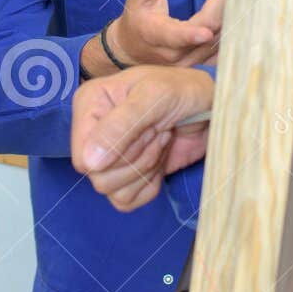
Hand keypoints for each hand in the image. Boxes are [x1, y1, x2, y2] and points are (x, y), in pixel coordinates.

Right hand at [72, 66, 213, 211]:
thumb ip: (120, 126)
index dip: (114, 153)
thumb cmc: (183, 90)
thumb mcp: (154, 97)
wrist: (209, 107)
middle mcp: (93, 132)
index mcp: (90, 104)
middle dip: (137, 157)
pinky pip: (126, 201)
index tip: (144, 128)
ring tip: (161, 139)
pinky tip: (161, 158)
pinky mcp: (128, 176)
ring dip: (146, 168)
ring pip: (112, 191)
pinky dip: (149, 184)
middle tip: (158, 131)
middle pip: (98, 176)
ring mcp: (109, 156)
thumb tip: (89, 163)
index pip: (82, 155)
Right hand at [105, 0, 229, 67]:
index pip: (175, 37)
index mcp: (158, 36)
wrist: (137, 49)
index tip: (206, 31)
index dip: (190, 35)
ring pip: (221, 41)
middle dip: (222, 1)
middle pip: (208, 31)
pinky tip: (246, 8)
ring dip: (234, 13)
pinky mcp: (205, 63)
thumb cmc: (138, 20)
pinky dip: (236, 29)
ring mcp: (193, 62)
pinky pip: (226, 48)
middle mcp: (177, 54)